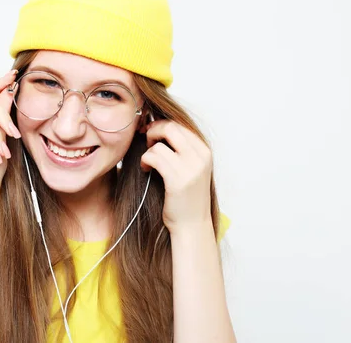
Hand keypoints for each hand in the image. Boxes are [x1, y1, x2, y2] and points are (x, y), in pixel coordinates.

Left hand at [140, 120, 212, 234]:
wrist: (191, 225)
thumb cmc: (185, 196)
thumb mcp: (189, 167)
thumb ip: (180, 148)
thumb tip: (157, 125)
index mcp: (204, 151)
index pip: (180, 125)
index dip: (161, 125)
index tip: (150, 132)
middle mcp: (201, 157)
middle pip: (170, 127)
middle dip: (153, 131)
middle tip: (146, 143)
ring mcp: (191, 169)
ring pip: (159, 144)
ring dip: (148, 151)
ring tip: (148, 163)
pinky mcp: (177, 180)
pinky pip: (153, 157)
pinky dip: (146, 160)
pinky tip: (147, 169)